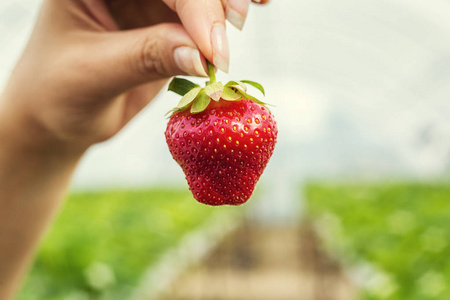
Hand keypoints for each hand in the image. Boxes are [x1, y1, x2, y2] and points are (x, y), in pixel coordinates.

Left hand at [0, 0, 267, 154]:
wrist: (58, 116)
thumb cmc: (58, 93)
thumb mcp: (94, 75)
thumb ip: (147, 57)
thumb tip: (204, 55)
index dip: (193, 4)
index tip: (212, 47)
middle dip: (213, 0)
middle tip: (237, 23)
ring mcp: (146, 2)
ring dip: (226, 4)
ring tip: (249, 14)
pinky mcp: (165, 24)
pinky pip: (202, 16)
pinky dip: (225, 16)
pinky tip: (255, 6)